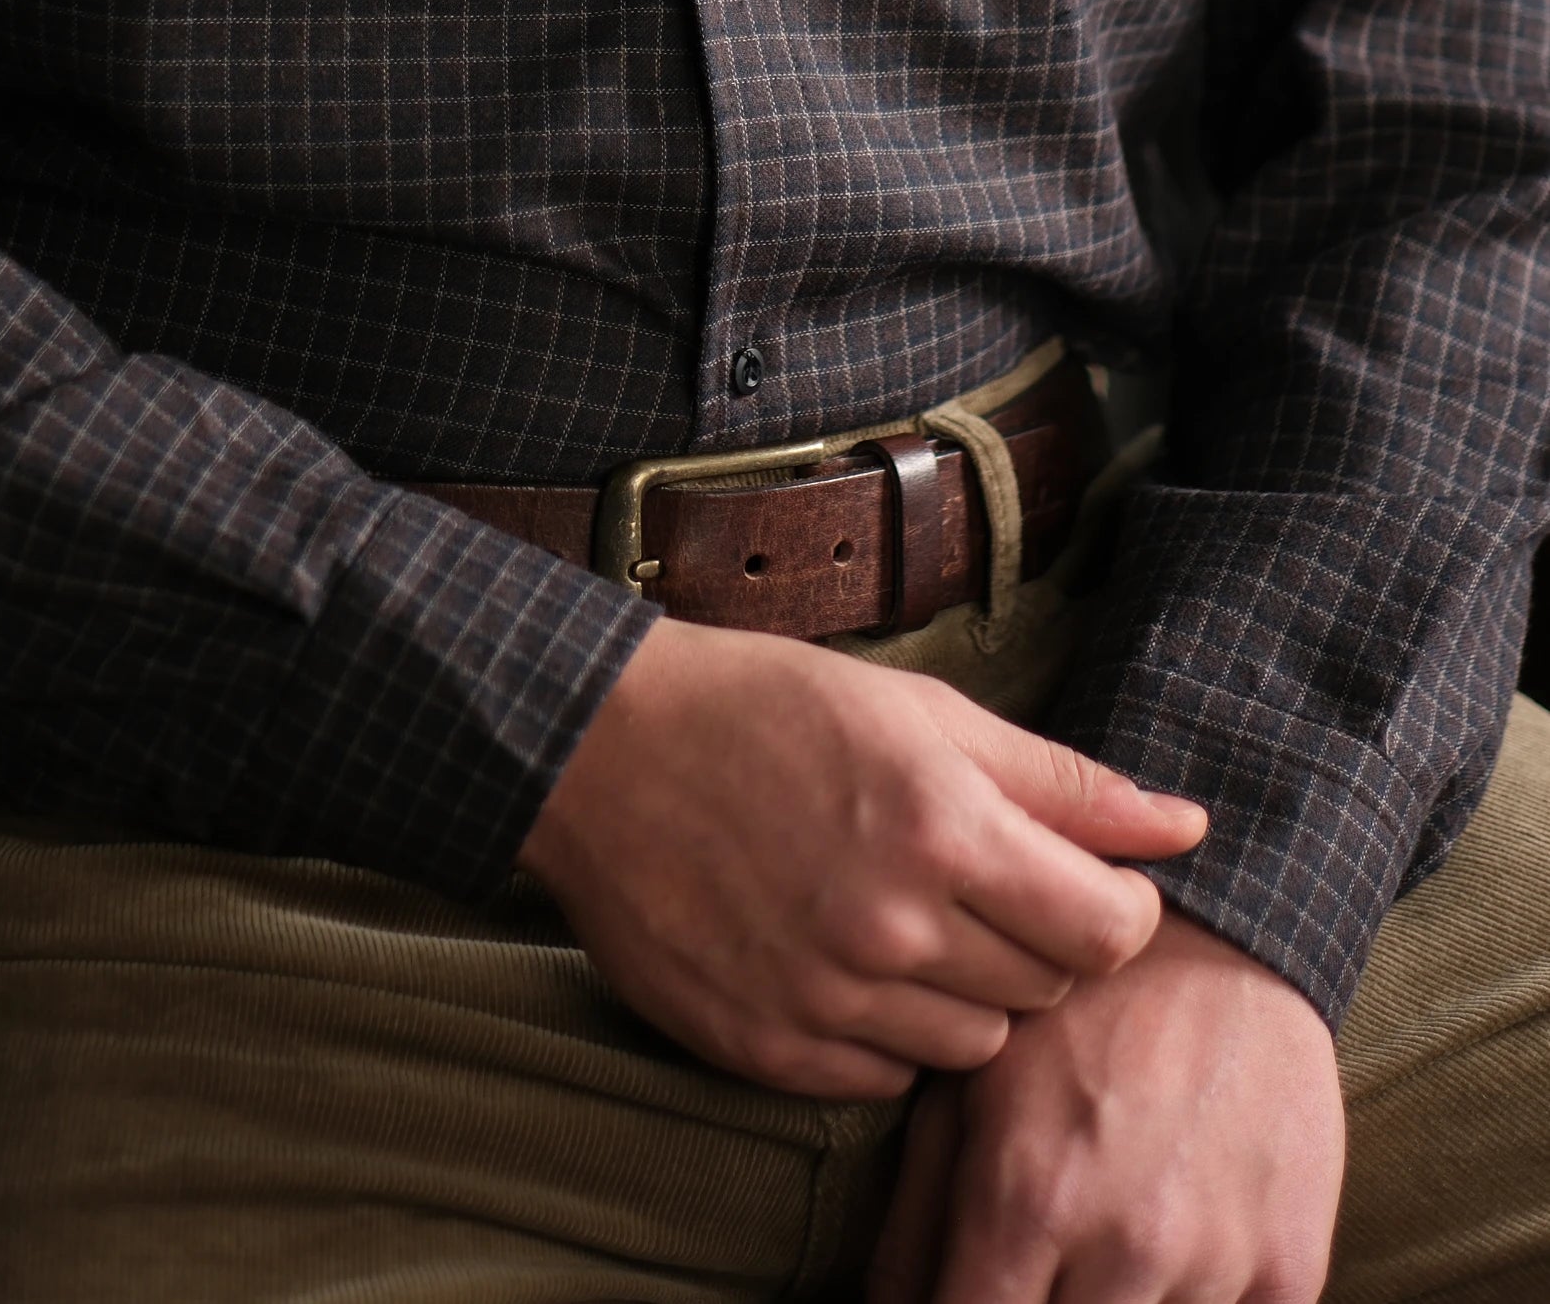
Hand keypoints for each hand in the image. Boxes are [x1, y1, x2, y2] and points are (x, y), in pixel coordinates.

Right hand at [517, 617, 1207, 1099]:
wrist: (602, 749)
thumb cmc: (768, 708)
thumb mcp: (923, 713)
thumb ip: (1062, 782)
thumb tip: (1187, 827)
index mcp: (942, 827)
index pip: (1109, 932)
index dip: (1115, 909)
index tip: (1081, 882)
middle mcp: (891, 924)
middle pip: (1044, 991)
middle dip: (1032, 943)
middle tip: (971, 882)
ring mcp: (826, 998)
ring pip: (971, 1049)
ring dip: (962, 996)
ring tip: (900, 917)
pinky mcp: (768, 1049)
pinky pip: (885, 1081)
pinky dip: (884, 1033)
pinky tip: (842, 959)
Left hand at [867, 905, 1345, 1302]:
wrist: (1227, 938)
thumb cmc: (1076, 1011)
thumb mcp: (970, 1084)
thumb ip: (920, 1215)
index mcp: (1027, 1197)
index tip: (971, 1295)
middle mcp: (1124, 1243)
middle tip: (1039, 1269)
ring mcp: (1217, 1260)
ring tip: (1104, 1254)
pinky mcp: (1293, 1267)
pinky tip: (1179, 1262)